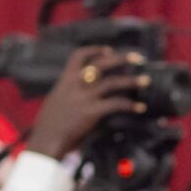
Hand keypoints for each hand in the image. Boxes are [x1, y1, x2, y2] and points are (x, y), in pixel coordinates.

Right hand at [24, 47, 153, 160]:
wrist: (45, 141)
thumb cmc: (48, 126)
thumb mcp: (56, 102)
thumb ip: (70, 94)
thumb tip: (85, 96)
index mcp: (65, 80)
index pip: (78, 56)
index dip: (95, 50)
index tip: (108, 50)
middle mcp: (75, 85)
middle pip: (101, 64)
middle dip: (121, 58)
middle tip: (137, 58)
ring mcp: (84, 98)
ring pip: (112, 82)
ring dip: (132, 81)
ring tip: (146, 81)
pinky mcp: (92, 112)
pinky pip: (116, 104)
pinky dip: (130, 105)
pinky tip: (140, 108)